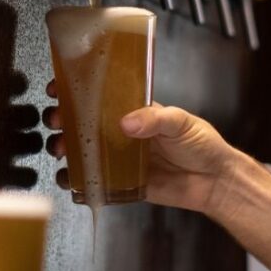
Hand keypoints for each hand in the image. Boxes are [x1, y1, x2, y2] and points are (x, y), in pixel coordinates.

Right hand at [45, 81, 247, 213]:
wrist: (214, 182)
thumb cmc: (201, 144)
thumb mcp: (181, 122)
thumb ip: (155, 119)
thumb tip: (127, 122)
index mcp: (133, 111)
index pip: (99, 96)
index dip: (76, 90)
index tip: (59, 88)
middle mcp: (120, 132)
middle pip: (82, 122)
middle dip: (62, 119)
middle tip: (56, 120)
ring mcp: (117, 158)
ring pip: (81, 150)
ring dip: (64, 147)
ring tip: (60, 149)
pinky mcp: (118, 182)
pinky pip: (91, 180)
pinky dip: (75, 179)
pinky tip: (67, 177)